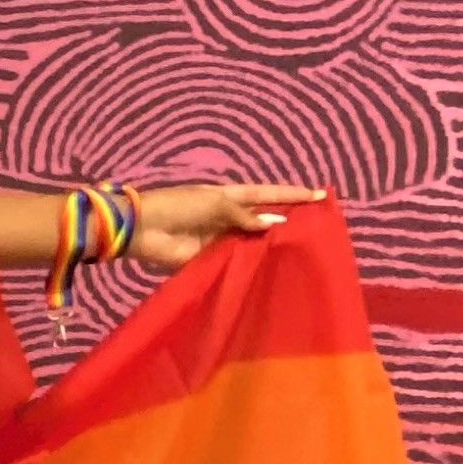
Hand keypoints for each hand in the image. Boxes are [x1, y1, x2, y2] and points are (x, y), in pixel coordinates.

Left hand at [131, 183, 326, 272]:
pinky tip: (271, 269)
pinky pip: (235, 261)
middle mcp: (229, 216)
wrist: (142, 229)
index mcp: (230, 195)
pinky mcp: (210, 259)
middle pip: (263, 219)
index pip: (267, 194)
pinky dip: (251, 264)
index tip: (320, 195)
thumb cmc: (179, 207)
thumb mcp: (217, 204)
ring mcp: (220, 238)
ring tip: (301, 251)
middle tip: (317, 229)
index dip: (292, 194)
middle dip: (287, 222)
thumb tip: (276, 222)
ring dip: (271, 247)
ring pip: (252, 243)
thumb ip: (246, 215)